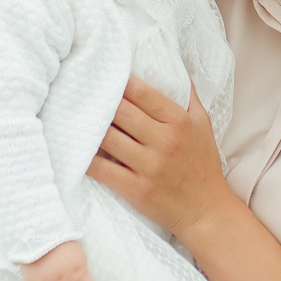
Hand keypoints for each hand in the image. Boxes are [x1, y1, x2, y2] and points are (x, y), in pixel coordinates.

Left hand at [88, 78, 229, 246]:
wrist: (206, 211)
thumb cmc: (203, 165)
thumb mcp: (203, 125)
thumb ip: (189, 97)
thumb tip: (175, 69)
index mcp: (179, 121)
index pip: (142, 93)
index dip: (119, 81)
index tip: (104, 76)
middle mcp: (164, 141)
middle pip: (120, 112)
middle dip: (99, 102)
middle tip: (82, 96)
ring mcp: (149, 166)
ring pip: (108, 138)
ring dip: (88, 127)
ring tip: (74, 119)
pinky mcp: (136, 189)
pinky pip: (102, 169)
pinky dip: (86, 159)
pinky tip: (75, 149)